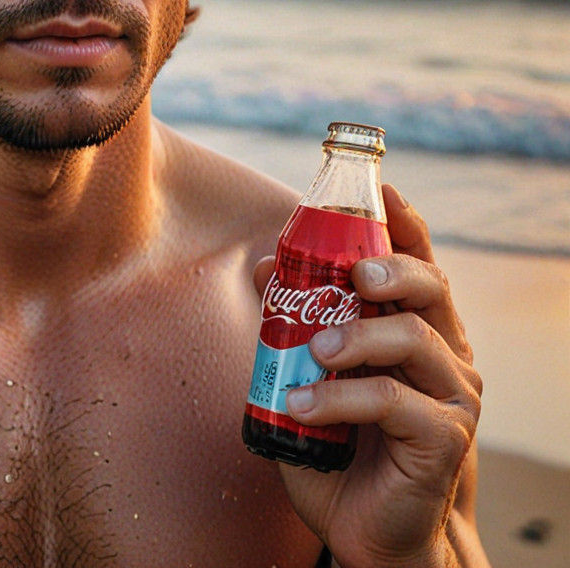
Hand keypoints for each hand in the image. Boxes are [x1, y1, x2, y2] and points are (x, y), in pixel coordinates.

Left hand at [252, 185, 487, 567]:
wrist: (367, 530)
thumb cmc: (339, 446)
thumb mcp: (305, 374)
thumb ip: (291, 323)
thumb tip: (266, 264)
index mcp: (414, 328)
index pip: (419, 263)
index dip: (406, 223)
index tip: (384, 189)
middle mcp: (444, 353)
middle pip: (432, 287)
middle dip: (391, 267)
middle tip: (351, 273)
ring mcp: (453, 395)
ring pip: (413, 338)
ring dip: (354, 337)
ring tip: (312, 352)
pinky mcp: (446, 438)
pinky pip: (394, 401)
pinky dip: (340, 398)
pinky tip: (302, 406)